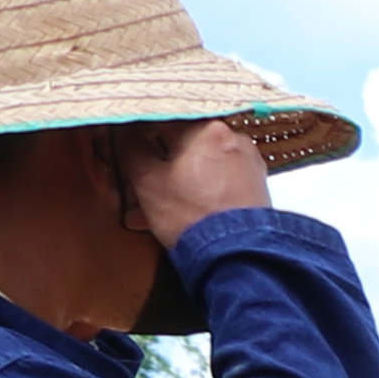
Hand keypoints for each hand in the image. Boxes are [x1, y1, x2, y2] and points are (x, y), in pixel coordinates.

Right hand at [118, 118, 272, 252]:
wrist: (239, 258)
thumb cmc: (193, 218)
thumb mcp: (148, 182)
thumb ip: (131, 149)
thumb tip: (124, 134)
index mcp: (206, 128)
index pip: (160, 119)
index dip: (135, 135)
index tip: (123, 149)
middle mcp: (232, 138)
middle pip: (181, 144)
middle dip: (153, 164)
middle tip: (132, 184)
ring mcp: (247, 163)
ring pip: (197, 163)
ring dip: (171, 180)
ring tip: (150, 205)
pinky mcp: (254, 186)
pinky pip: (215, 180)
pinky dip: (194, 190)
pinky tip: (177, 209)